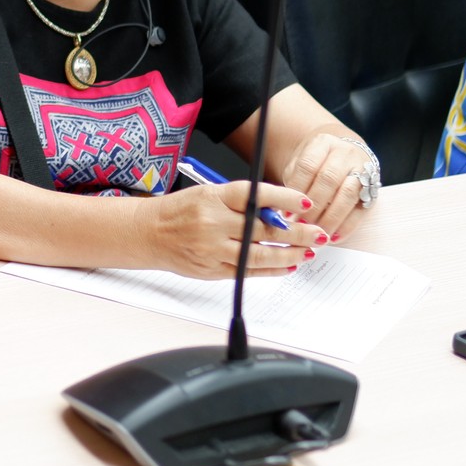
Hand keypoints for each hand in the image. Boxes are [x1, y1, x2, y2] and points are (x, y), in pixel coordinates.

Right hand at [142, 181, 326, 277]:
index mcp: (212, 197)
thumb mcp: (208, 194)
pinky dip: (271, 270)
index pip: (255, 195)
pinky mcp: (211, 269)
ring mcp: (212, 248)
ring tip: (308, 251)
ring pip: (259, 254)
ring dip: (289, 253)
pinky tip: (287, 265)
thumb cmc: (181, 211)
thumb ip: (241, 202)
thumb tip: (280, 212)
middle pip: (263, 228)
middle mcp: (212, 222)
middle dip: (297, 232)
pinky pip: (248, 271)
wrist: (148, 232)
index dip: (284, 198)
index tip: (305, 202)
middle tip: (318, 232)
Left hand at [281, 131, 378, 240]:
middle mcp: (345, 153)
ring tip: (317, 233)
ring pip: (348, 194)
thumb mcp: (299, 161)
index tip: (287, 210)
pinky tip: (334, 236)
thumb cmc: (315, 162)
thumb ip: (292, 181)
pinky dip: (347, 226)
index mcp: (323, 143)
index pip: (308, 165)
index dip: (297, 190)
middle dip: (314, 206)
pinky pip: (362, 209)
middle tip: (301, 224)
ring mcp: (363, 170)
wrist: (342, 152)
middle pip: (329, 180)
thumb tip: (284, 210)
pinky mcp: (374, 189)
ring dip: (331, 218)